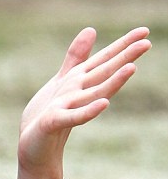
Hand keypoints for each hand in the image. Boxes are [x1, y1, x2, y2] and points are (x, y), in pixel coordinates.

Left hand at [17, 26, 150, 178]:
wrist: (32, 148)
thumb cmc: (47, 114)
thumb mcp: (62, 80)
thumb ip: (76, 58)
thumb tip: (92, 29)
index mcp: (80, 82)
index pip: (104, 60)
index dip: (122, 45)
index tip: (144, 32)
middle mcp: (79, 94)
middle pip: (104, 74)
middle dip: (124, 59)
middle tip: (146, 44)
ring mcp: (68, 108)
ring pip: (94, 93)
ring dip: (113, 82)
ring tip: (132, 68)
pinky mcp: (54, 123)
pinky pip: (73, 117)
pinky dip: (88, 111)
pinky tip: (104, 104)